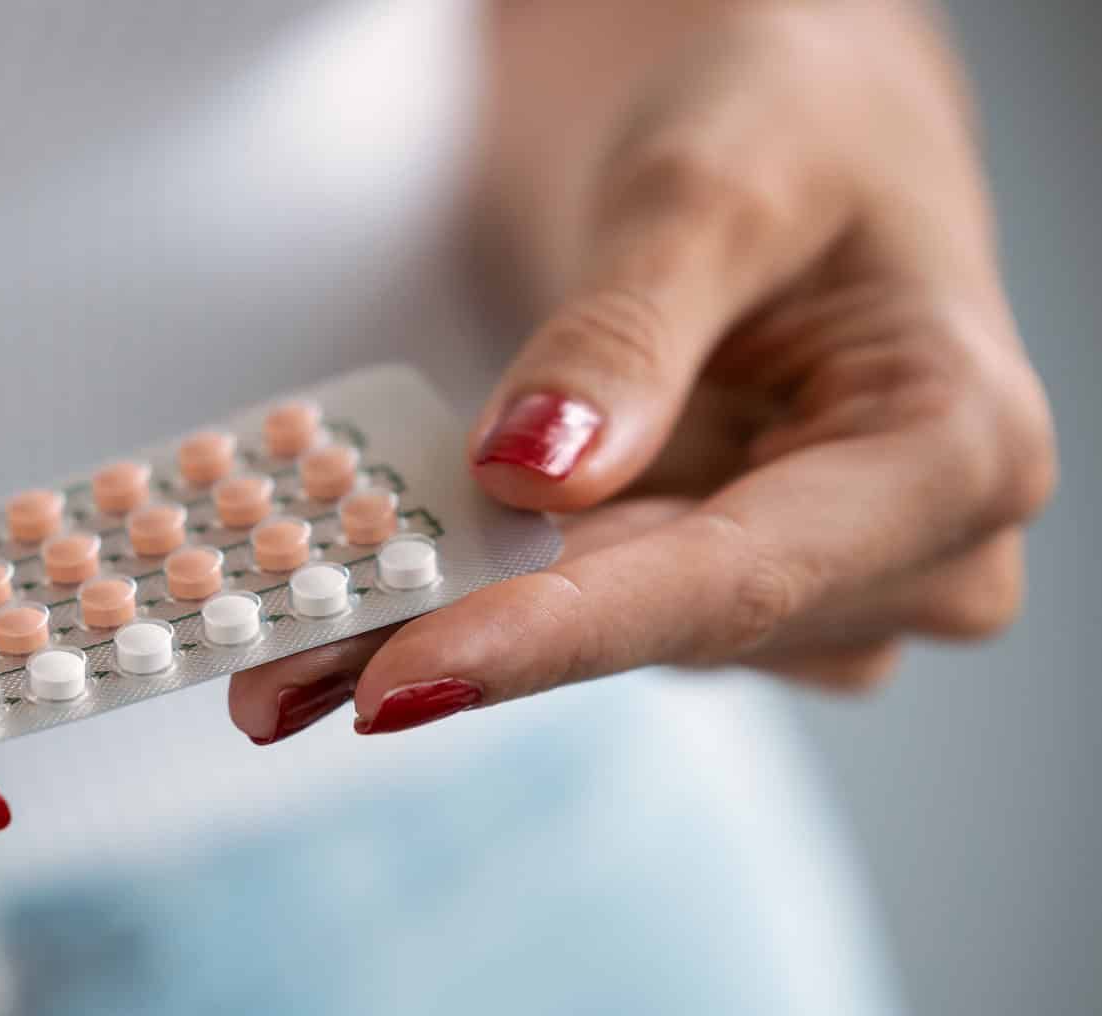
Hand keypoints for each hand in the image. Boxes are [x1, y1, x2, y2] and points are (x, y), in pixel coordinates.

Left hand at [231, 2, 1054, 743]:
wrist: (786, 130)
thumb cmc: (788, 124)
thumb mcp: (710, 188)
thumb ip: (625, 336)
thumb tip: (531, 471)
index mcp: (957, 451)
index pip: (735, 577)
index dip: (555, 634)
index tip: (399, 677)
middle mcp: (916, 556)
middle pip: (653, 626)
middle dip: (455, 644)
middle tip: (273, 677)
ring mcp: (819, 588)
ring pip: (604, 638)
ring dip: (440, 630)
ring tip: (281, 649)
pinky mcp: (725, 591)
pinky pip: (583, 613)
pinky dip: (466, 601)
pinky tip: (355, 609)